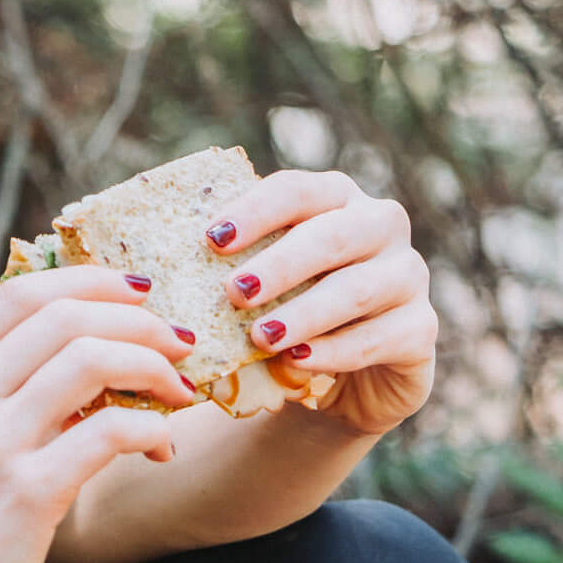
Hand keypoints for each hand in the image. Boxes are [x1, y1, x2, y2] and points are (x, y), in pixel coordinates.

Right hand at [0, 267, 200, 562]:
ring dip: (153, 366)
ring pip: (90, 359)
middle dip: (138, 321)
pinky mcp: (27, 493)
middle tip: (178, 346)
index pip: (21, 292)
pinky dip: (153, 429)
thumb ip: (1, 390)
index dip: (92, 281)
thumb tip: (85, 347)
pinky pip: (111, 432)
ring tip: (180, 392)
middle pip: (63, 315)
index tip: (140, 297)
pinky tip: (161, 448)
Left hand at [203, 169, 436, 437]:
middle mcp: (380, 226)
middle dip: (281, 264)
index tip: (211, 239)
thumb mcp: (258, 278)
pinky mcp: (423, 329)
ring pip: (360, 288)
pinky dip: (335, 351)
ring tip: (260, 336)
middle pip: (333, 235)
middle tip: (234, 292)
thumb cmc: (284, 307)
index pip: (297, 190)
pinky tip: (297, 362)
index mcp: (336, 197)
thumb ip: (225, 259)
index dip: (255, 211)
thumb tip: (138, 260)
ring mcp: (408, 276)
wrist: (337, 373)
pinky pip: (382, 338)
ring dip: (305, 313)